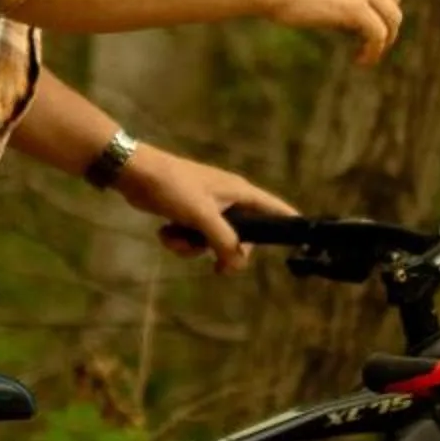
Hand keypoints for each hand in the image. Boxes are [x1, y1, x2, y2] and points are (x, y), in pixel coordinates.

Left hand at [116, 146, 296, 271]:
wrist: (136, 173)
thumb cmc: (173, 187)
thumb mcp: (202, 216)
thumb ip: (224, 241)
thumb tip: (238, 264)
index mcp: (239, 192)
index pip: (274, 209)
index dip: (288, 223)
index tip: (303, 239)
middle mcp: (227, 200)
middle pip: (242, 237)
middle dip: (224, 252)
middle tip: (216, 267)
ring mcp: (207, 207)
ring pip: (213, 241)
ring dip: (193, 247)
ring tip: (176, 237)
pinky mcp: (188, 213)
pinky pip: (193, 237)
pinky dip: (179, 239)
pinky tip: (164, 232)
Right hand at [259, 0, 401, 65]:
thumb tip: (356, 20)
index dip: (386, 0)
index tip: (373, 18)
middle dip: (385, 21)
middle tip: (366, 40)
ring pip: (391, 18)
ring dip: (383, 40)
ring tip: (365, 53)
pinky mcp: (356, 8)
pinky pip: (379, 35)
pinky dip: (374, 51)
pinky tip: (359, 59)